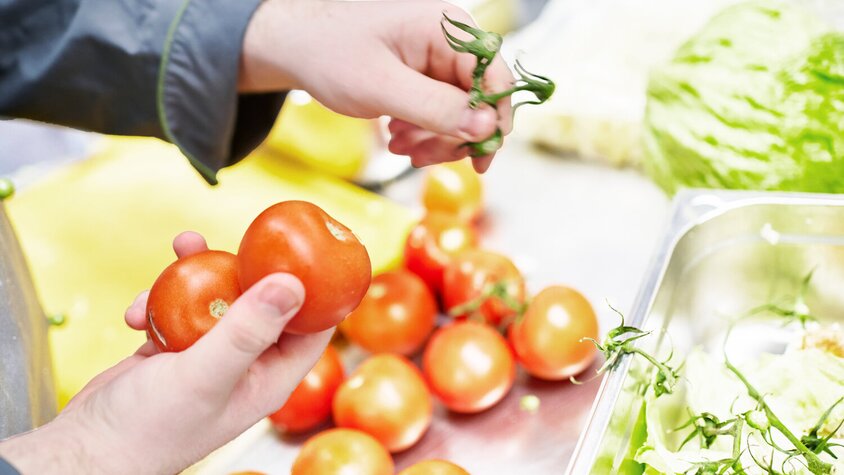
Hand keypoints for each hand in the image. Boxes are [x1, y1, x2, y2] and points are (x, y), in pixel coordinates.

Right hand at [0, 232, 330, 474]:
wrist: (88, 450)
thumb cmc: (151, 427)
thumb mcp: (207, 373)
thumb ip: (248, 329)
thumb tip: (294, 283)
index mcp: (269, 377)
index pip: (312, 328)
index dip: (319, 290)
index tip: (313, 250)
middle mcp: (245, 365)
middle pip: (262, 303)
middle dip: (248, 267)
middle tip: (239, 237)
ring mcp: (209, 357)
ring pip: (216, 300)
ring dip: (196, 274)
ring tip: (182, 245)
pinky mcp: (173, 352)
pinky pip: (176, 313)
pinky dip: (157, 303)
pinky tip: (136, 310)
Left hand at [239, 0, 513, 172]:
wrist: (292, 44)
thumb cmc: (328, 52)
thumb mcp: (381, 87)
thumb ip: (436, 108)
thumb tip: (487, 127)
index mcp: (446, 29)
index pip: (495, 78)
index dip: (494, 122)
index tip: (481, 160)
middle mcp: (449, 39)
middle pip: (479, 100)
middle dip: (452, 135)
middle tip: (419, 158)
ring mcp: (436, 56)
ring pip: (459, 110)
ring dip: (434, 137)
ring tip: (400, 147)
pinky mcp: (423, 72)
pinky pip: (439, 108)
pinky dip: (422, 129)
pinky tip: (397, 135)